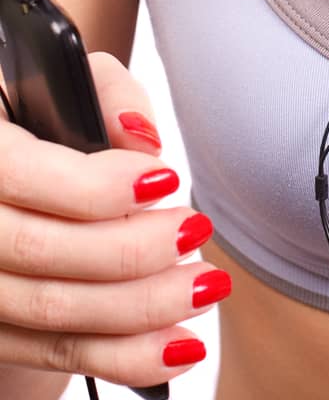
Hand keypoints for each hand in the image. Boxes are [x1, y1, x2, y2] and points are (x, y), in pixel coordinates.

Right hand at [0, 51, 228, 385]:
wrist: (18, 180)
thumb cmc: (53, 115)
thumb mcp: (76, 80)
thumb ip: (110, 94)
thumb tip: (143, 141)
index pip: (17, 171)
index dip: (93, 185)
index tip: (165, 180)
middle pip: (37, 249)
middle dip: (130, 249)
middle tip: (194, 230)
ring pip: (49, 309)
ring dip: (139, 308)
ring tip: (203, 286)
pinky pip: (55, 352)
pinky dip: (123, 356)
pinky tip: (177, 347)